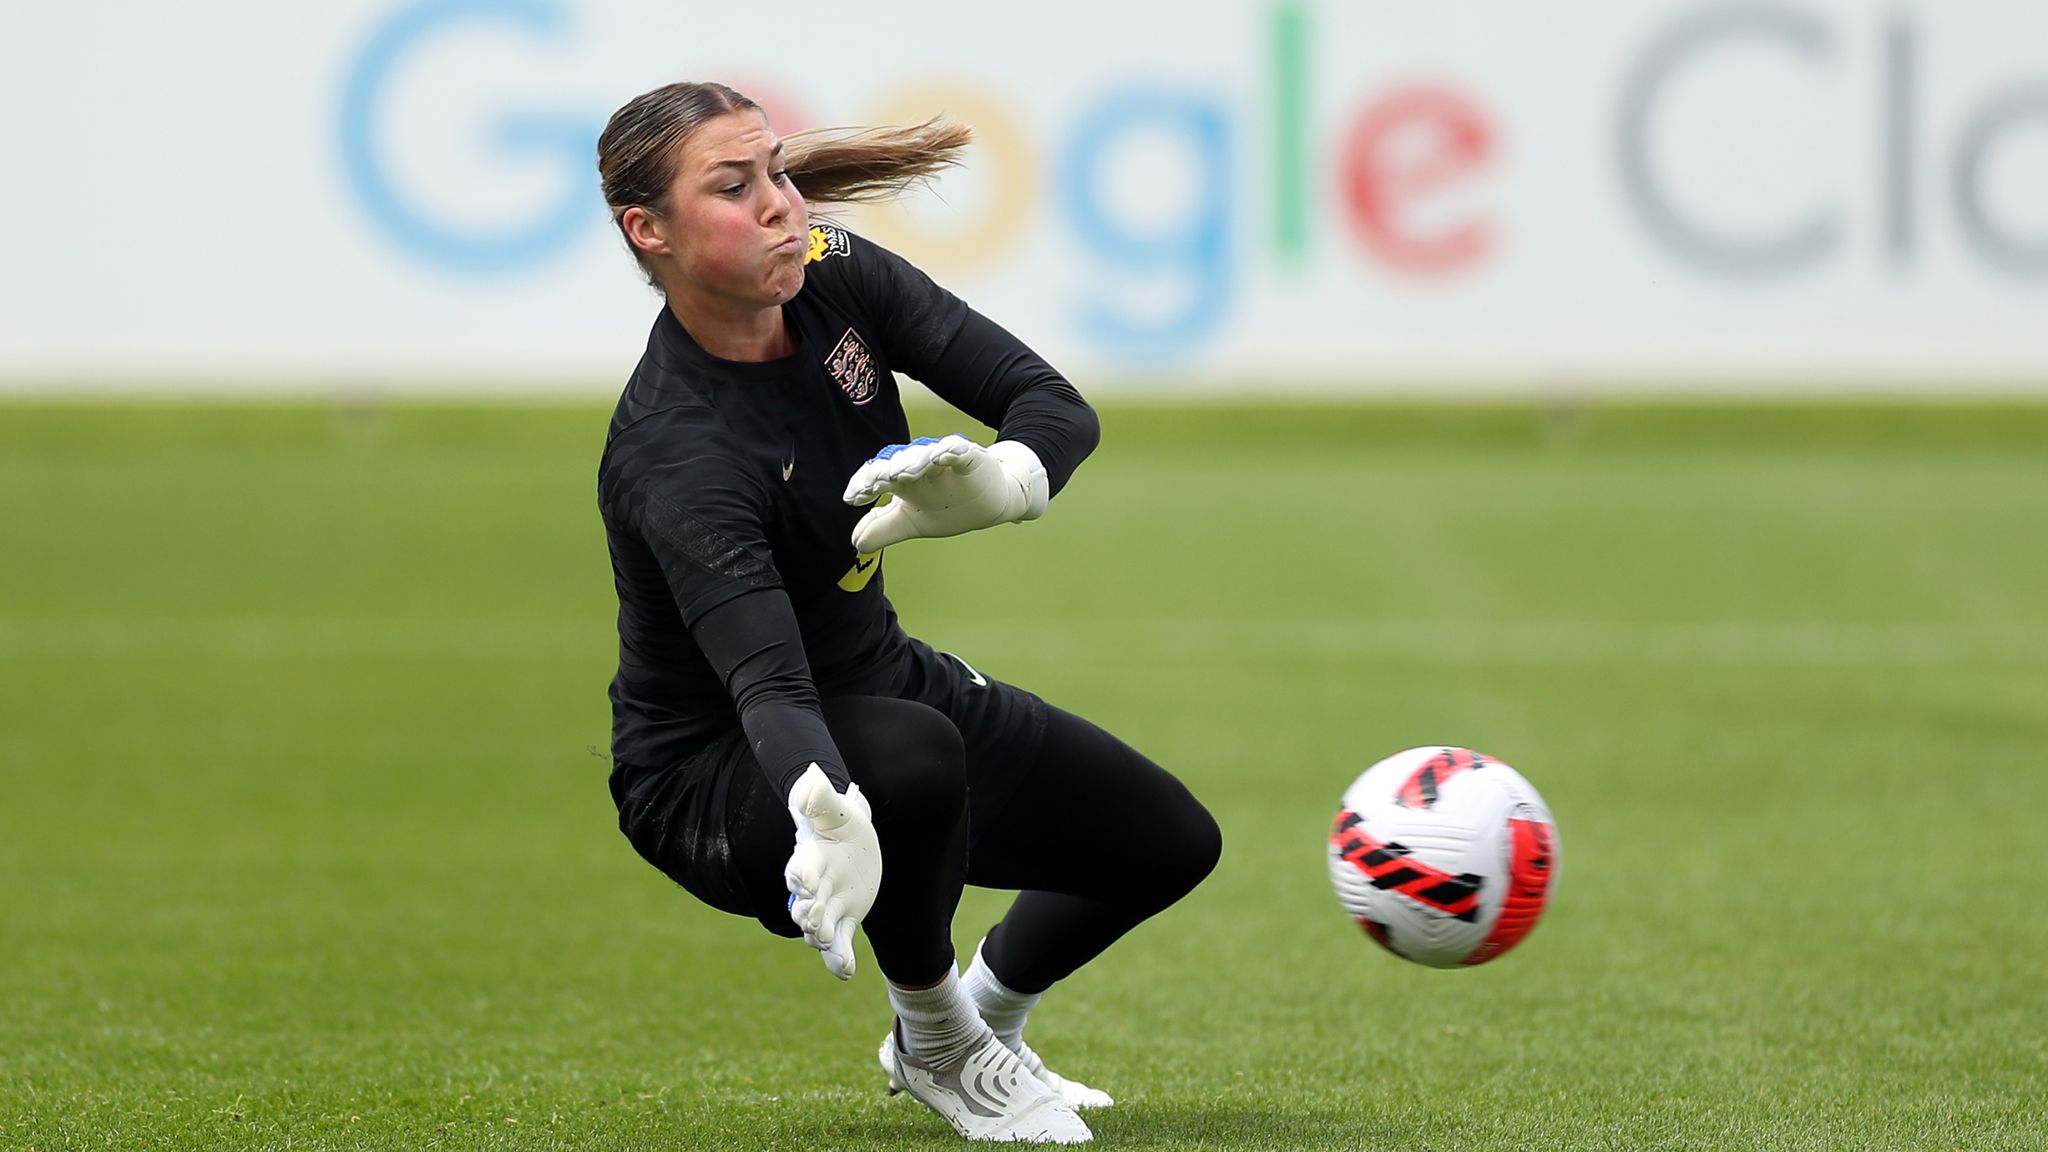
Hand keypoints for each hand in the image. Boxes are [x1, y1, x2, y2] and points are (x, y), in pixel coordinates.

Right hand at [783, 763, 882, 979]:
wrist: (856, 842)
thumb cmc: (842, 821)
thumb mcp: (837, 808)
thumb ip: (820, 797)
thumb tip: (812, 774)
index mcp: (810, 860)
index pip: (798, 871)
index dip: (799, 877)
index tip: (802, 880)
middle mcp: (814, 889)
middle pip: (803, 906)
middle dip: (806, 913)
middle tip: (814, 918)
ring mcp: (828, 907)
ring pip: (817, 929)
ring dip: (821, 937)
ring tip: (829, 942)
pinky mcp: (844, 921)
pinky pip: (839, 944)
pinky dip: (839, 959)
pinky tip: (845, 971)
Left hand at [842, 435, 1047, 552]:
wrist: (990, 501)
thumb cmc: (947, 507)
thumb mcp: (912, 522)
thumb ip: (884, 529)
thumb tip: (855, 542)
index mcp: (904, 481)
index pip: (879, 478)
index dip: (865, 485)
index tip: (853, 498)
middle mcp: (920, 467)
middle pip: (899, 463)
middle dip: (885, 471)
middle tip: (874, 482)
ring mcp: (945, 462)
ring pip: (926, 456)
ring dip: (914, 462)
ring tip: (901, 473)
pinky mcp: (970, 458)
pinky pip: (960, 452)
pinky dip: (951, 451)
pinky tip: (942, 455)